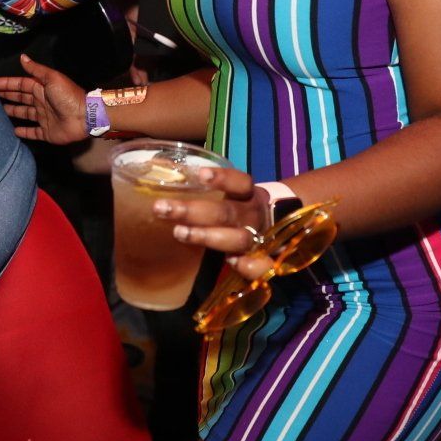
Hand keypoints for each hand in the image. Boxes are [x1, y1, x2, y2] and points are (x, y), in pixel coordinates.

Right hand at [0, 54, 89, 144]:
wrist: (84, 117)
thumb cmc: (67, 96)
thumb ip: (36, 69)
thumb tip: (22, 57)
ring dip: (13, 112)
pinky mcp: (46, 132)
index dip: (8, 83)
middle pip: (21, 98)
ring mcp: (43, 118)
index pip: (21, 84)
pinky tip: (13, 131)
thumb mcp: (52, 78)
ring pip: (24, 114)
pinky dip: (23, 132)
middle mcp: (41, 102)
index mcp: (42, 88)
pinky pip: (32, 132)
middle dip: (8, 96)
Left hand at [149, 164, 278, 278]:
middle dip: (193, 211)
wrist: (282, 230)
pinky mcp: (264, 261)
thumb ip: (204, 190)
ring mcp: (259, 238)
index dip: (223, 178)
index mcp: (248, 195)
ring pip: (238, 238)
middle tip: (162, 208)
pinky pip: (262, 265)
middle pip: (227, 212)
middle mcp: (254, 215)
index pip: (240, 182)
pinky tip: (233, 263)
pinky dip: (250, 266)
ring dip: (209, 236)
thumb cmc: (241, 210)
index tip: (200, 174)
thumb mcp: (232, 196)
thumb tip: (157, 175)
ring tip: (179, 234)